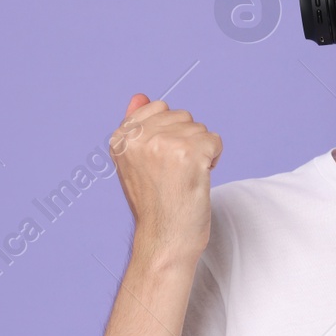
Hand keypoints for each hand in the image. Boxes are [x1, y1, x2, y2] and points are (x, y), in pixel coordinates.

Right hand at [109, 93, 221, 256]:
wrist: (165, 240)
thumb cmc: (155, 204)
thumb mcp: (137, 163)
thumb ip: (137, 127)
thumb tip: (140, 95)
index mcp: (120, 137)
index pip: (158, 108)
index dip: (170, 135)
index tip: (162, 164)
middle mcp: (137, 137)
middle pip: (182, 116)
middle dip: (187, 142)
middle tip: (175, 174)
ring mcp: (162, 143)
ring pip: (200, 129)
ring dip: (201, 152)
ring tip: (184, 178)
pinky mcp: (188, 153)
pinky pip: (215, 141)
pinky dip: (214, 160)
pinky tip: (198, 179)